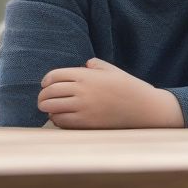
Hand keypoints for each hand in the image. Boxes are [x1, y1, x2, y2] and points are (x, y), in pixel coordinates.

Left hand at [37, 58, 183, 128]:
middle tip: (43, 100)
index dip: (46, 80)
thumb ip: (96, 65)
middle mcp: (82, 91)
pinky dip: (57, 119)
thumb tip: (85, 65)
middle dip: (43, 96)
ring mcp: (83, 107)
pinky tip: (60, 118)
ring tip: (49, 110)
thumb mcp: (113, 70)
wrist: (144, 108)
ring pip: (52, 108)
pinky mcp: (86, 123)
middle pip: (49, 92)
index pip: (54, 76)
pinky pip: (62, 121)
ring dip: (47, 109)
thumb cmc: (129, 87)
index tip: (45, 85)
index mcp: (86, 75)